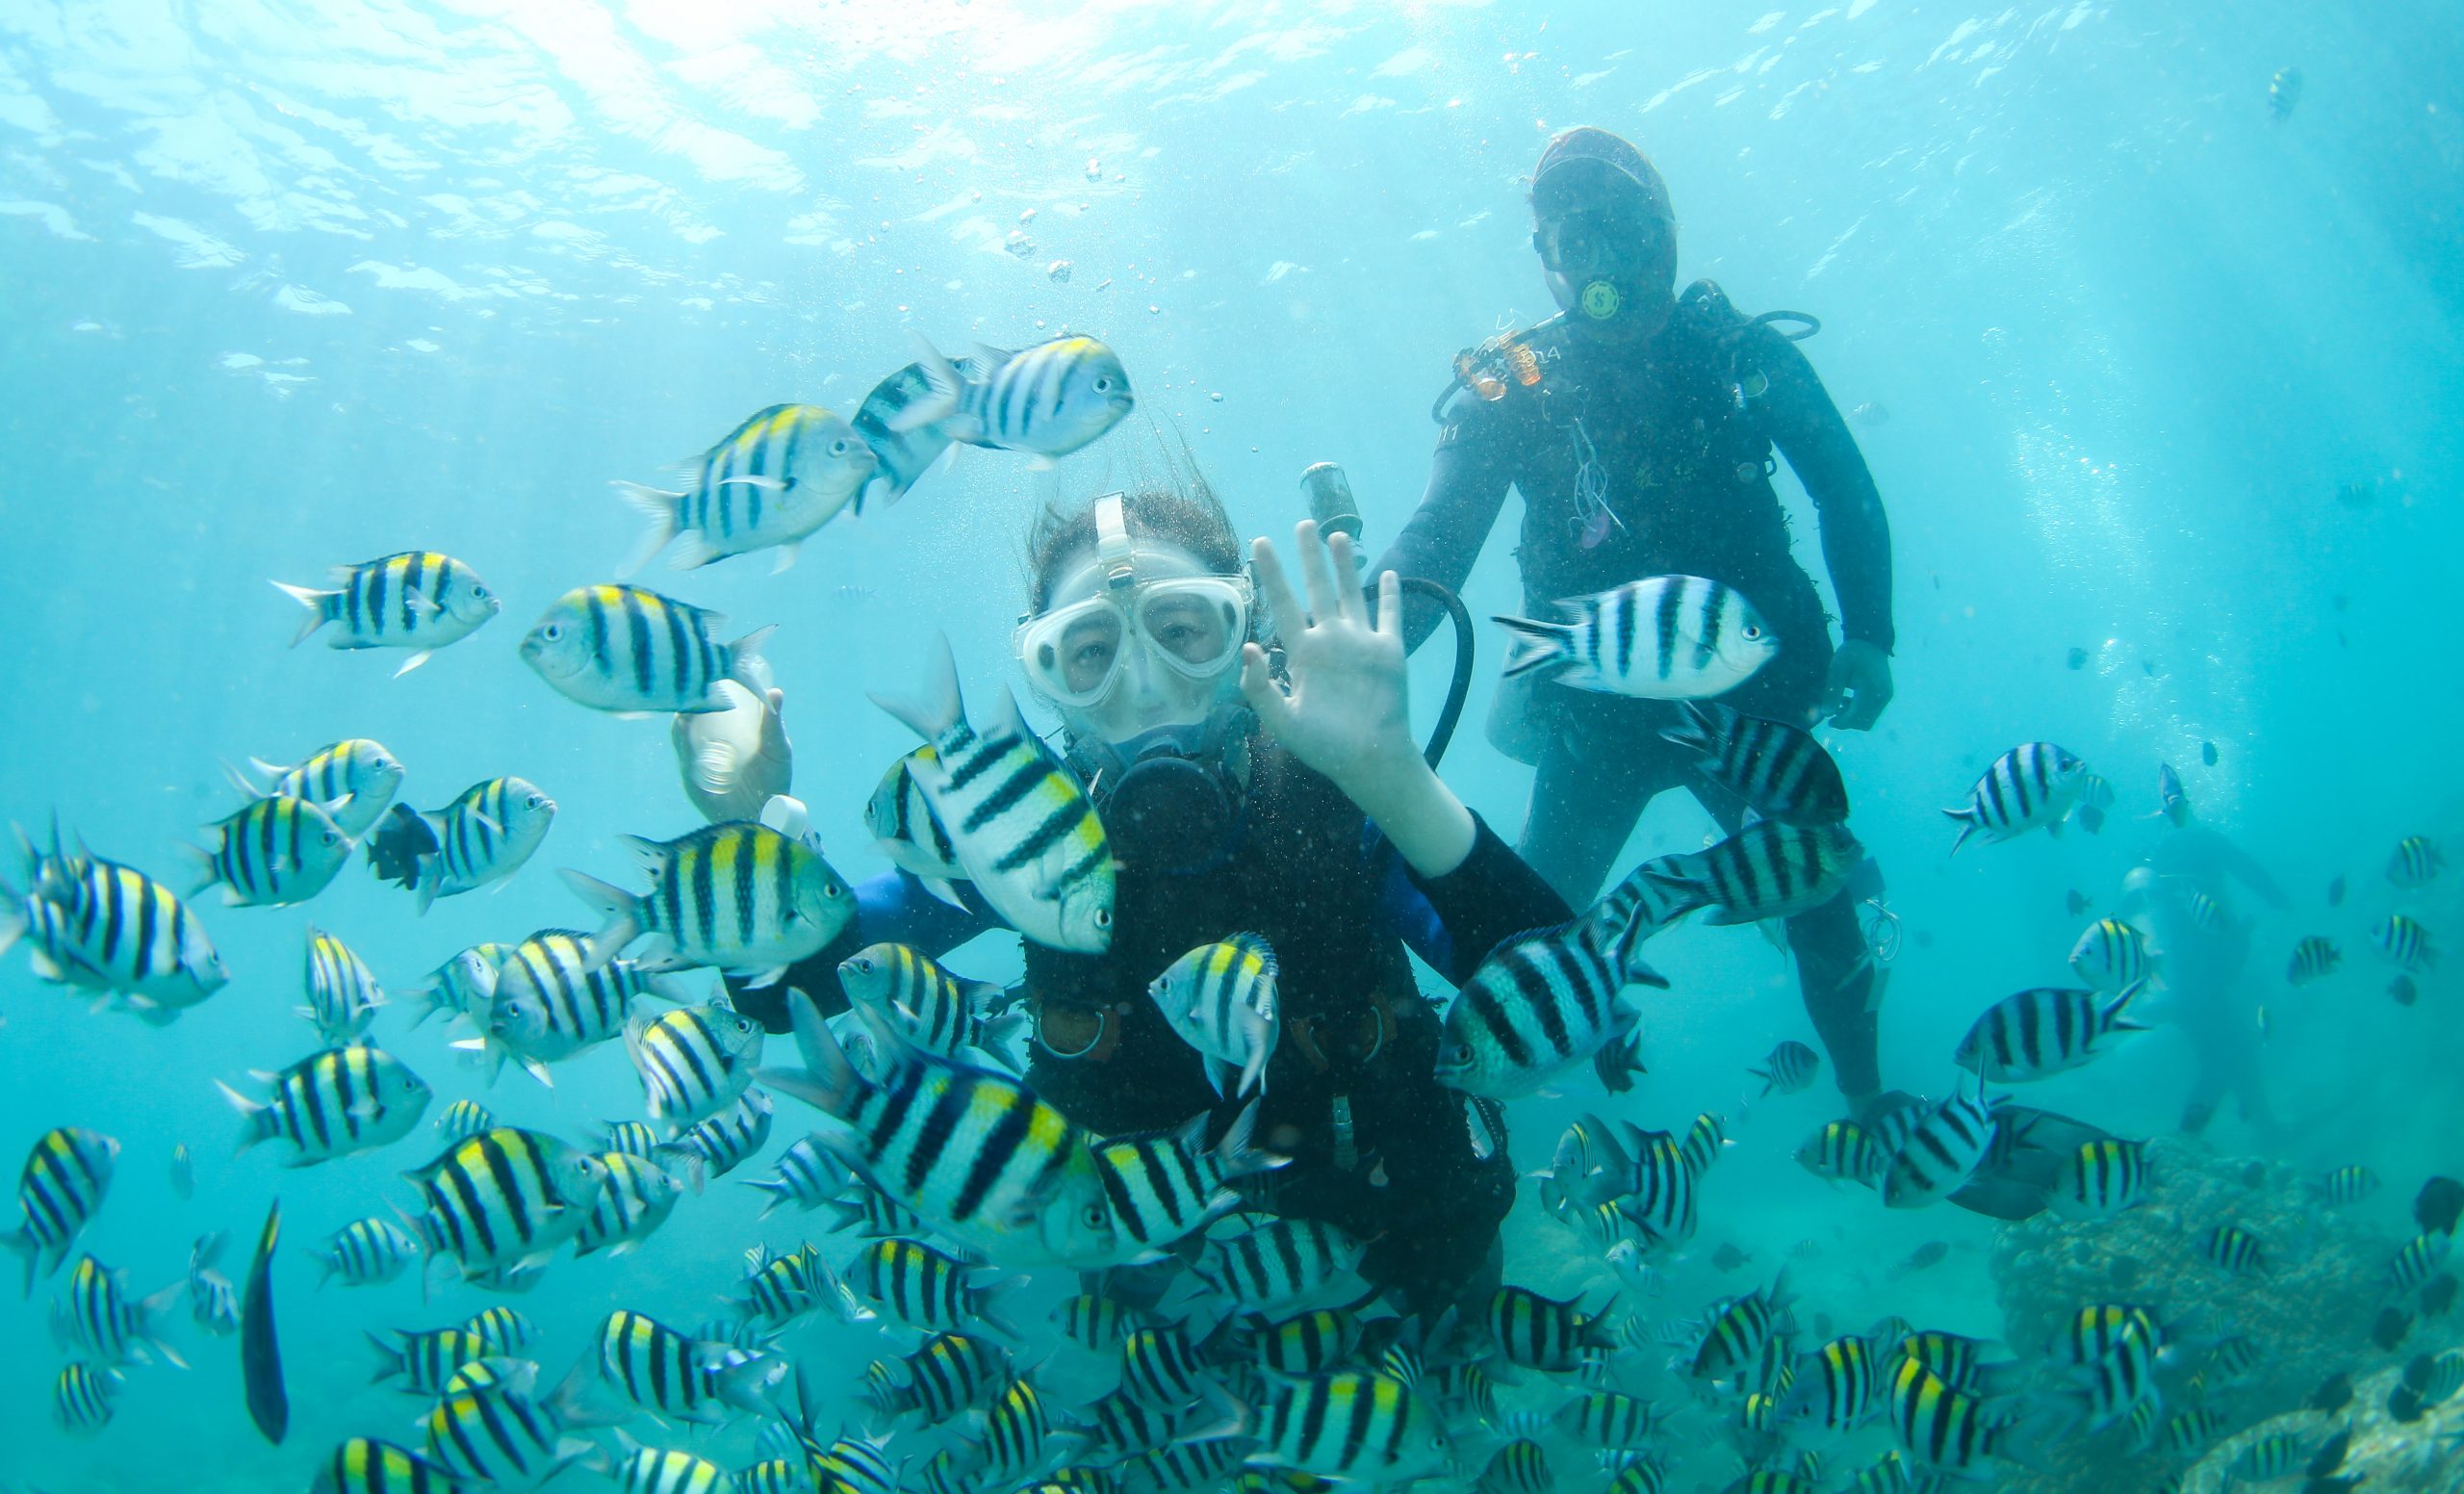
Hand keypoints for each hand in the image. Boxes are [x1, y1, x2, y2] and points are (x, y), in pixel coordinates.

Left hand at [1239, 520, 1415, 796]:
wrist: (1369, 759)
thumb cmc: (1324, 746)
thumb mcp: (1283, 721)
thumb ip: (1261, 688)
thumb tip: (1247, 649)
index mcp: (1303, 654)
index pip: (1283, 604)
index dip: (1271, 574)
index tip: (1259, 543)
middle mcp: (1330, 641)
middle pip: (1317, 588)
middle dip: (1308, 557)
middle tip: (1302, 523)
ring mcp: (1360, 644)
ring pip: (1351, 593)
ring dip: (1345, 565)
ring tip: (1337, 535)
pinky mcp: (1389, 651)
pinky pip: (1389, 616)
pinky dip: (1389, 594)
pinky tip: (1387, 573)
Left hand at [1824, 639, 1893, 730]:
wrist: (1871, 641)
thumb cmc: (1852, 652)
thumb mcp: (1837, 668)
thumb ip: (1832, 691)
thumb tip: (1827, 714)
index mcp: (1872, 690)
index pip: (1855, 718)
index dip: (1840, 723)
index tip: (1828, 720)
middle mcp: (1883, 696)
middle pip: (1863, 723)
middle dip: (1846, 722)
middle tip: (1832, 711)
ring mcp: (1886, 696)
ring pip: (1868, 719)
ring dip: (1853, 716)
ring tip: (1839, 702)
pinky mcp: (1886, 694)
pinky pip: (1872, 712)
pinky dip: (1859, 711)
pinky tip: (1847, 699)